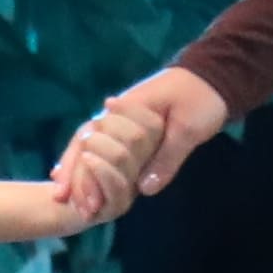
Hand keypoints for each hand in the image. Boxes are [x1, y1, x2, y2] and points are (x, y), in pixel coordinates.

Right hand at [50, 70, 221, 224]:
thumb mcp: (189, 129)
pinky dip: (89, 159)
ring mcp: (121, 116)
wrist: (213, 76)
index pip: (94, 138)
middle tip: (60, 196)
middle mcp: (118, 111)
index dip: (83, 167)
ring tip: (60, 191)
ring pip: (89, 141)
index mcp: (128, 109)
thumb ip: (166, 158)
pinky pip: (103, 143)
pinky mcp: (129, 124)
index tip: (73, 190)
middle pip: (84, 140)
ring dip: (75, 165)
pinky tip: (78, 175)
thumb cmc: (202, 100)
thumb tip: (143, 189)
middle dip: (72, 168)